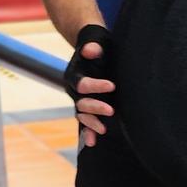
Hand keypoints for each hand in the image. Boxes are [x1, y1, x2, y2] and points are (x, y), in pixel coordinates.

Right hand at [64, 25, 115, 147]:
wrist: (94, 51)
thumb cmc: (98, 46)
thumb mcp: (98, 43)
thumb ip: (94, 47)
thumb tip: (90, 49)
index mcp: (74, 75)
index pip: (83, 84)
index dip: (96, 86)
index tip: (112, 86)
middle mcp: (74, 90)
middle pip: (81, 103)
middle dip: (95, 107)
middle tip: (111, 110)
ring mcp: (80, 101)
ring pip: (82, 115)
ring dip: (91, 124)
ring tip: (103, 130)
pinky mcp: (88, 109)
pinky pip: (85, 123)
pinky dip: (88, 133)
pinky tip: (93, 143)